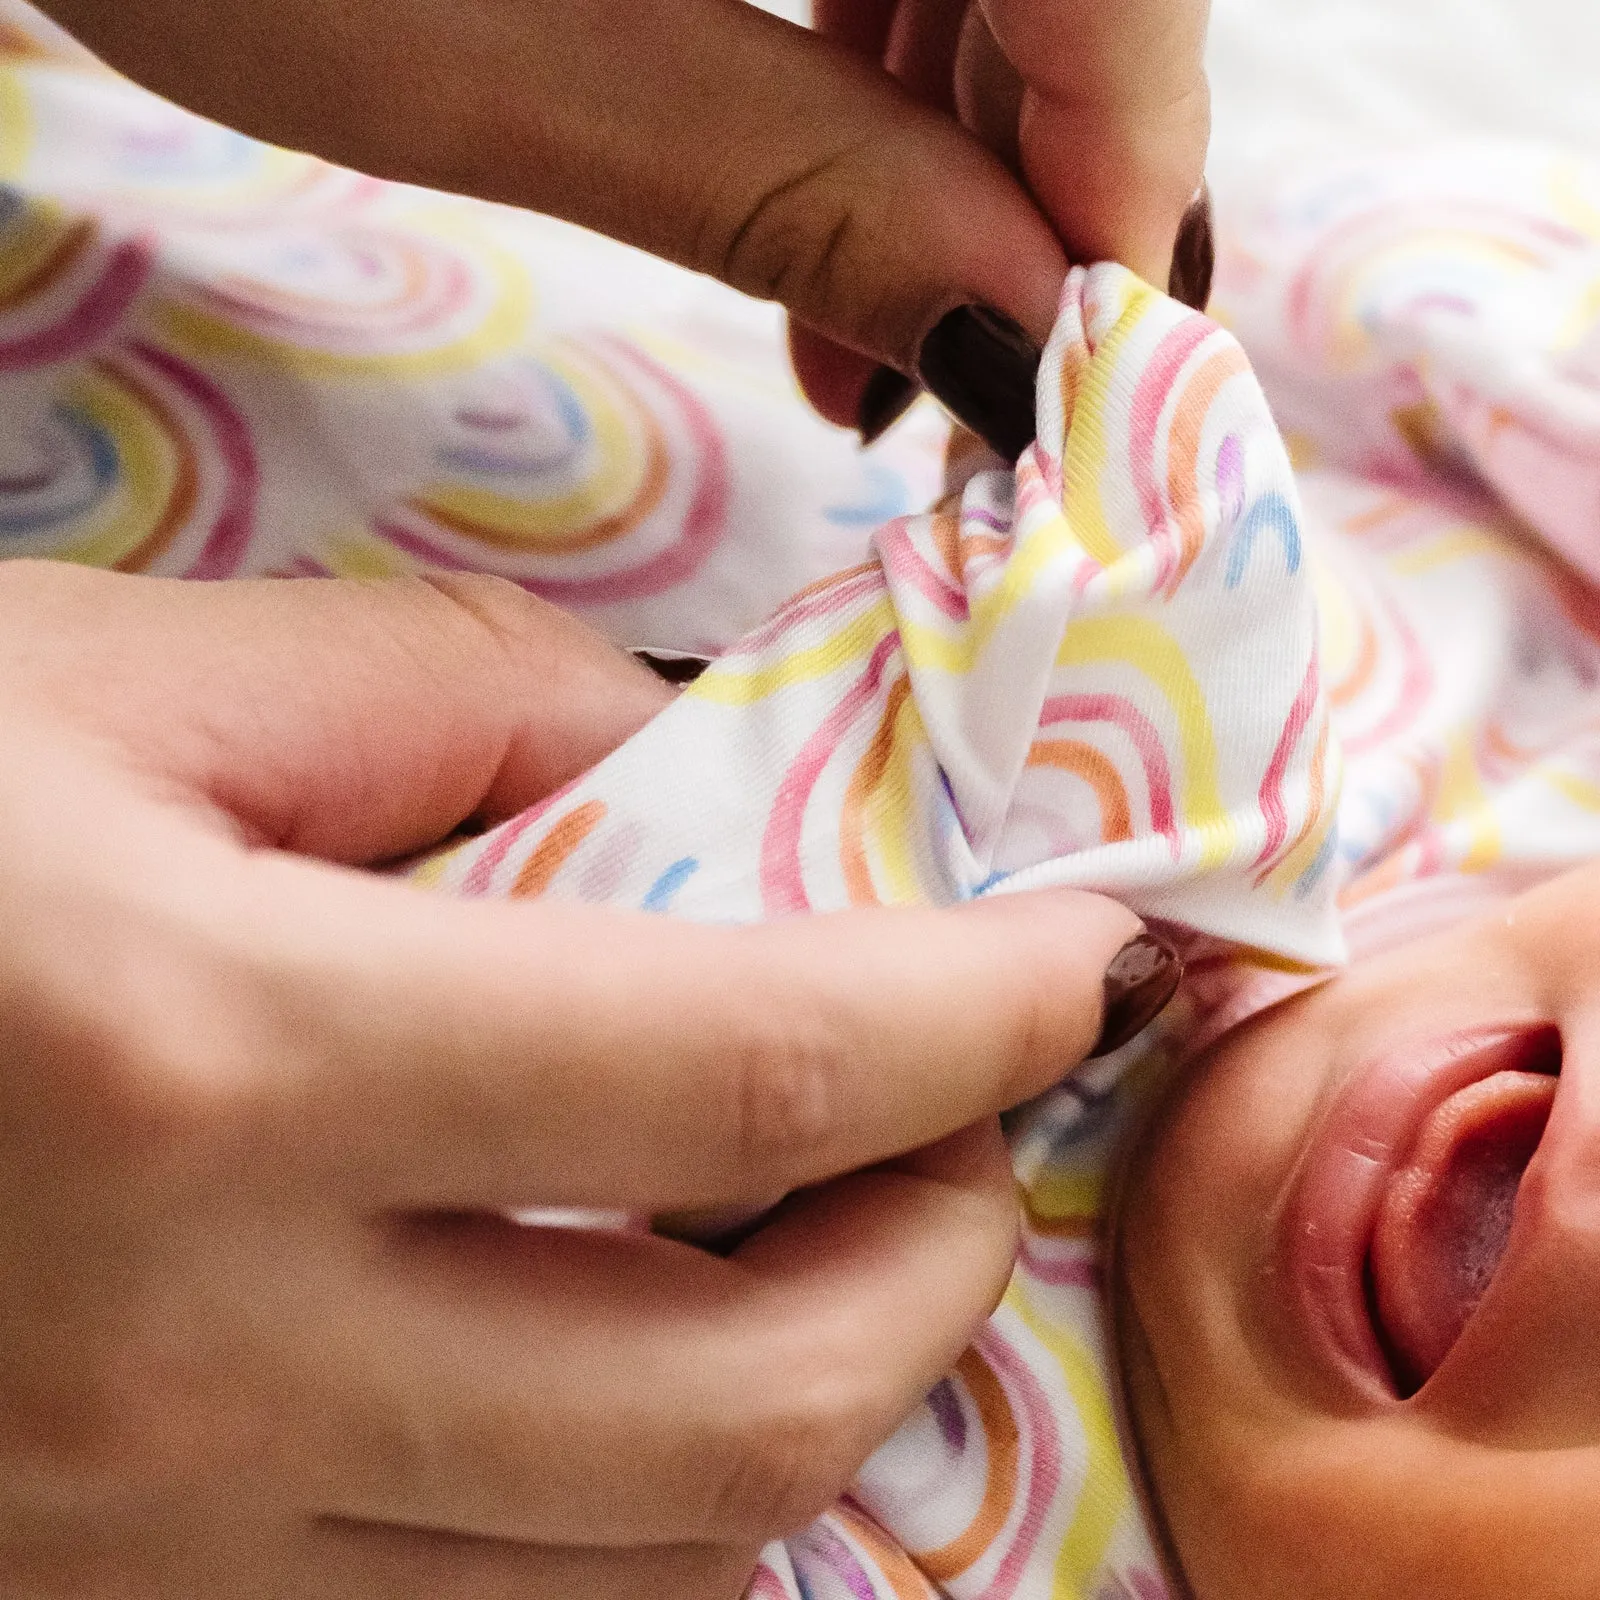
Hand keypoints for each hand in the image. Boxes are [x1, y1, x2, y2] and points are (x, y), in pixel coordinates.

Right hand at [0, 562, 1153, 1597]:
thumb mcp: (149, 684)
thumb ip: (471, 712)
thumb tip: (697, 782)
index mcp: (207, 1062)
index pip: (744, 1068)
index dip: (972, 1007)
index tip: (1084, 954)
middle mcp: (188, 1362)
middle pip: (743, 1409)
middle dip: (937, 1253)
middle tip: (967, 1114)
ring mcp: (136, 1540)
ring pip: (634, 1565)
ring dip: (809, 1395)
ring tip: (831, 1226)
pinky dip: (627, 1496)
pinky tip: (629, 1343)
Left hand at [35, 0, 1208, 450]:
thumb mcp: (494, 61)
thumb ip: (792, 189)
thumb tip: (1011, 337)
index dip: (1128, 173)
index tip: (1087, 377)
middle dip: (1032, 190)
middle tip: (959, 397)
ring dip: (952, 148)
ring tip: (855, 346)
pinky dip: (880, 57)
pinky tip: (825, 199)